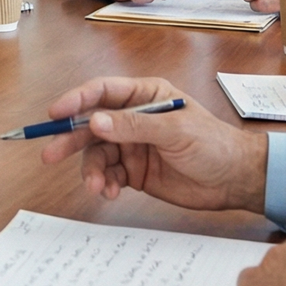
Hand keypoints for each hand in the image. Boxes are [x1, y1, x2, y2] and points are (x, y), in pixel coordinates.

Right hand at [39, 75, 266, 212]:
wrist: (235, 181)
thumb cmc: (214, 144)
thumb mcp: (175, 131)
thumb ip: (134, 126)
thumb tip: (95, 122)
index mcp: (145, 95)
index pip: (102, 92)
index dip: (76, 100)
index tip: (55, 114)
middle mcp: (133, 118)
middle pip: (91, 125)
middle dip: (71, 140)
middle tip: (50, 155)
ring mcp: (132, 145)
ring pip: (97, 154)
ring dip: (91, 170)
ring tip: (96, 187)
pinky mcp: (134, 170)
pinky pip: (109, 175)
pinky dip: (105, 184)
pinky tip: (110, 192)